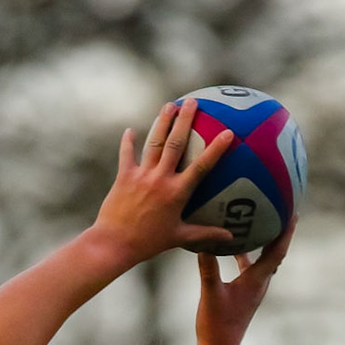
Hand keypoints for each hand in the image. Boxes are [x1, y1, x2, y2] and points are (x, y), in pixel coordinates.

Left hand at [92, 99, 237, 263]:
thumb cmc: (149, 243)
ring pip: (154, 142)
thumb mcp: (179, 238)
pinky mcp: (124, 176)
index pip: (201, 166)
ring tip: (169, 105)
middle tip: (192, 101)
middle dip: (185, 120)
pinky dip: (129, 141)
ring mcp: (141, 175)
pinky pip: (127, 154)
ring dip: (162, 122)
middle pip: (176, 143)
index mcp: (177, 193)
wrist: (115, 243)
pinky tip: (130, 130)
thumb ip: (205, 233)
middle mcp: (160, 179)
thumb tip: (230, 237)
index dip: (216, 149)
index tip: (228, 132)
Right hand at [196, 219, 294, 344]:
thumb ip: (208, 267)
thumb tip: (204, 242)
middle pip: (275, 252)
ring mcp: (253, 288)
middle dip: (281, 231)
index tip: (294, 213)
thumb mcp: (210, 292)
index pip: (277, 252)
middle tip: (283, 210)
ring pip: (263, 259)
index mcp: (256, 281)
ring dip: (265, 242)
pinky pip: (250, 267)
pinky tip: (235, 246)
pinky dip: (246, 254)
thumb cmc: (216, 324)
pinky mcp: (244, 292)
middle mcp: (259, 283)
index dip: (286, 232)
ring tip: (263, 221)